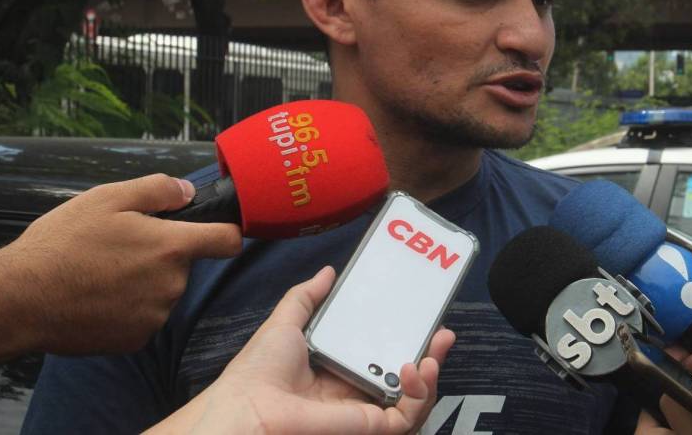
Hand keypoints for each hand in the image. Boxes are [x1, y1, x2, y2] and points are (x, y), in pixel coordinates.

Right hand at [0, 174, 241, 353]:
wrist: (19, 300)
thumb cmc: (62, 244)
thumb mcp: (107, 198)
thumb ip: (157, 190)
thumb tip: (188, 191)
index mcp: (172, 247)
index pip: (228, 240)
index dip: (228, 231)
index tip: (218, 229)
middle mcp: (172, 285)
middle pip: (184, 264)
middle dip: (162, 253)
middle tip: (121, 245)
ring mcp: (155, 316)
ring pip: (162, 290)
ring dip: (144, 281)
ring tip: (101, 271)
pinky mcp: (136, 339)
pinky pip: (144, 316)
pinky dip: (128, 307)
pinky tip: (96, 297)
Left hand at [149, 266, 455, 434]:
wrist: (249, 405)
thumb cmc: (258, 371)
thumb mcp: (287, 321)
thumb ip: (308, 297)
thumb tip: (327, 272)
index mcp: (339, 370)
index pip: (384, 355)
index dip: (407, 338)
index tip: (422, 317)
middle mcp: (356, 393)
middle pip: (406, 377)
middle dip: (432, 355)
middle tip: (442, 332)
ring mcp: (365, 411)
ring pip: (415, 398)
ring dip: (432, 373)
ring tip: (434, 349)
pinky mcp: (370, 426)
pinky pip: (408, 416)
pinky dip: (420, 393)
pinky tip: (415, 368)